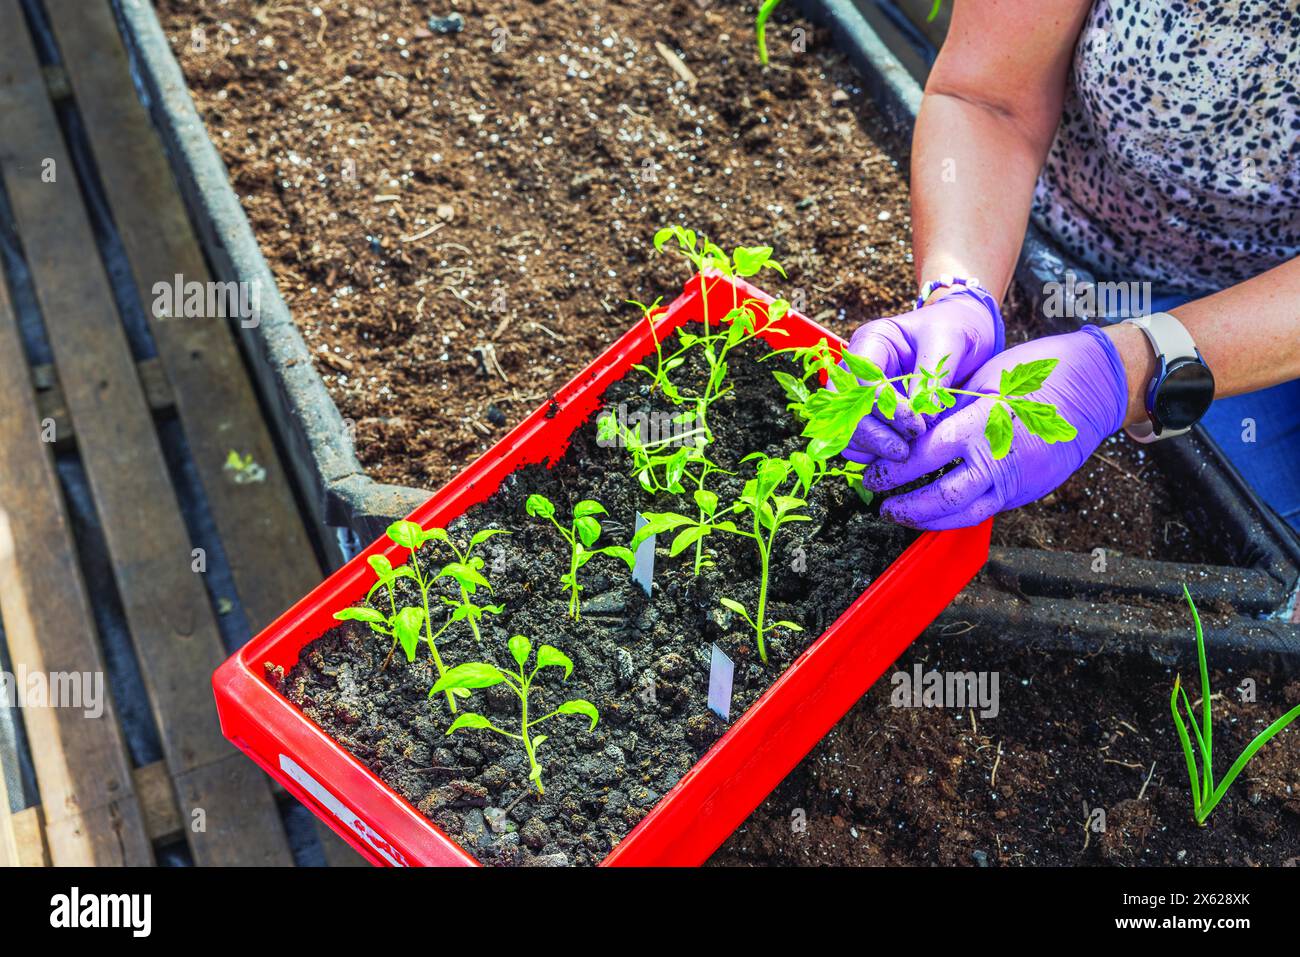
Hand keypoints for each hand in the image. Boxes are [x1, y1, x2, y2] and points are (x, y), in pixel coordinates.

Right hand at [841, 288, 1002, 463]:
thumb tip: (921, 417)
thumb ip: (932, 377)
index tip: (917, 425)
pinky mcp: (871, 415)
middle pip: (846, 409)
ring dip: (872, 448)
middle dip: (873, 434)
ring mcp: (860, 393)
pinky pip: (859, 442)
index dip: (886, 408)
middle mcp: (858, 368)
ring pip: (848, 430)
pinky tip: (899, 456)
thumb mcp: (949, 341)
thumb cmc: (955, 329)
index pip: (862, 380)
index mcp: (872, 341)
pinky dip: (874, 455)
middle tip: (904, 452)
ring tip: (905, 455)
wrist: (965, 334)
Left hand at [862, 326, 1128, 529]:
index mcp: (983, 422)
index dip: (895, 469)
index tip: (873, 471)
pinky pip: (984, 511)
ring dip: (926, 519)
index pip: (926, 455)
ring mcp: (1017, 479)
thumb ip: (948, 410)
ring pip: (963, 513)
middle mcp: (1000, 457)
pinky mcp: (1027, 492)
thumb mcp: (984, 381)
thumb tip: (908, 432)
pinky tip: (935, 512)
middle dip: (905, 503)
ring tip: (900, 514)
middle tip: (879, 501)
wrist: (1095, 386)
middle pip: (941, 495)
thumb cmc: (1038, 373)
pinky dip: (955, 515)